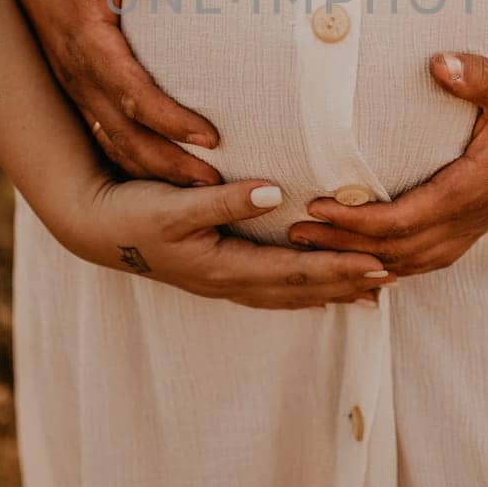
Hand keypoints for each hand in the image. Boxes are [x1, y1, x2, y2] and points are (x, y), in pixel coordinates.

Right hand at [2, 0, 222, 185]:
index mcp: (90, 46)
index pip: (134, 94)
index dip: (171, 119)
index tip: (211, 136)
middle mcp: (82, 79)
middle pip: (127, 135)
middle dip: (170, 163)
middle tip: (215, 184)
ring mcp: (78, 92)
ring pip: (116, 144)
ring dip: (156, 171)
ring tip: (201, 191)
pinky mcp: (81, 95)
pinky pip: (107, 139)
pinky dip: (136, 163)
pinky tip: (165, 178)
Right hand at [68, 173, 395, 309]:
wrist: (94, 226)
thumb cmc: (135, 211)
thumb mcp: (177, 202)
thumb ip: (225, 200)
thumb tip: (273, 191)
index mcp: (224, 267)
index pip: (295, 271)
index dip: (338, 269)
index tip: (378, 264)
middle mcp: (229, 282)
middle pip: (300, 290)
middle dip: (346, 284)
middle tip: (393, 277)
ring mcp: (223, 282)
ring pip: (288, 294)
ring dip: (330, 292)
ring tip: (371, 291)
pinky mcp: (217, 273)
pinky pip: (271, 289)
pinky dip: (301, 292)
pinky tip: (318, 293)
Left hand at [286, 55, 487, 275]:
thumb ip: (477, 76)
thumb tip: (437, 63)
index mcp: (476, 186)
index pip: (405, 219)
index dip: (357, 219)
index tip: (316, 205)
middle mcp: (474, 214)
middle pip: (399, 249)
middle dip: (344, 246)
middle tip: (293, 234)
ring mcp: (478, 222)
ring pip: (414, 261)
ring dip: (364, 259)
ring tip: (317, 250)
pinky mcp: (479, 220)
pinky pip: (430, 256)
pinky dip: (395, 262)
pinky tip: (368, 258)